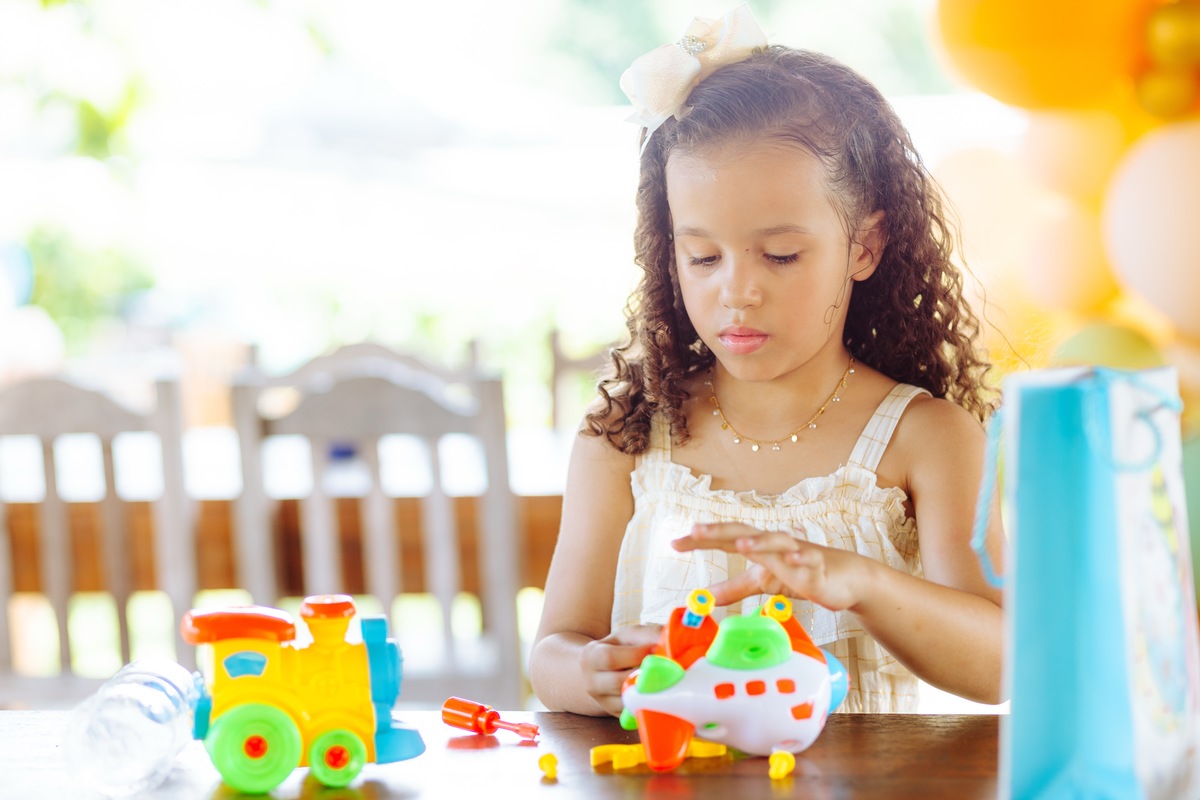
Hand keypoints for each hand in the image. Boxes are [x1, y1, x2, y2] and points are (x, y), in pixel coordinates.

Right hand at [580, 625, 662, 715]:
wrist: (604, 669)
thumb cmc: (620, 648)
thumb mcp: (629, 635)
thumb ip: (648, 635)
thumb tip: (670, 644)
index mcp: (591, 657)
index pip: (609, 658)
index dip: (635, 655)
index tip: (656, 649)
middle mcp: (592, 683)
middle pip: (618, 683)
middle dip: (644, 675)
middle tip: (666, 667)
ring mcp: (604, 703)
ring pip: (628, 702)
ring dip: (651, 691)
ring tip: (667, 679)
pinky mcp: (617, 715)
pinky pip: (636, 712)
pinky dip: (651, 703)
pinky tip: (663, 692)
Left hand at [671, 522, 868, 611]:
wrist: (843, 577)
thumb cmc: (799, 573)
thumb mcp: (761, 582)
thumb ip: (732, 589)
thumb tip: (704, 597)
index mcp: (757, 547)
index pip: (723, 540)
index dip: (700, 541)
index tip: (674, 544)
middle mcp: (773, 545)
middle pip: (743, 532)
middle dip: (719, 531)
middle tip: (694, 532)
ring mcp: (796, 552)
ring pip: (776, 542)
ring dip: (759, 541)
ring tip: (740, 543)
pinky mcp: (818, 566)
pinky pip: (809, 560)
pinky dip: (801, 557)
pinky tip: (793, 558)